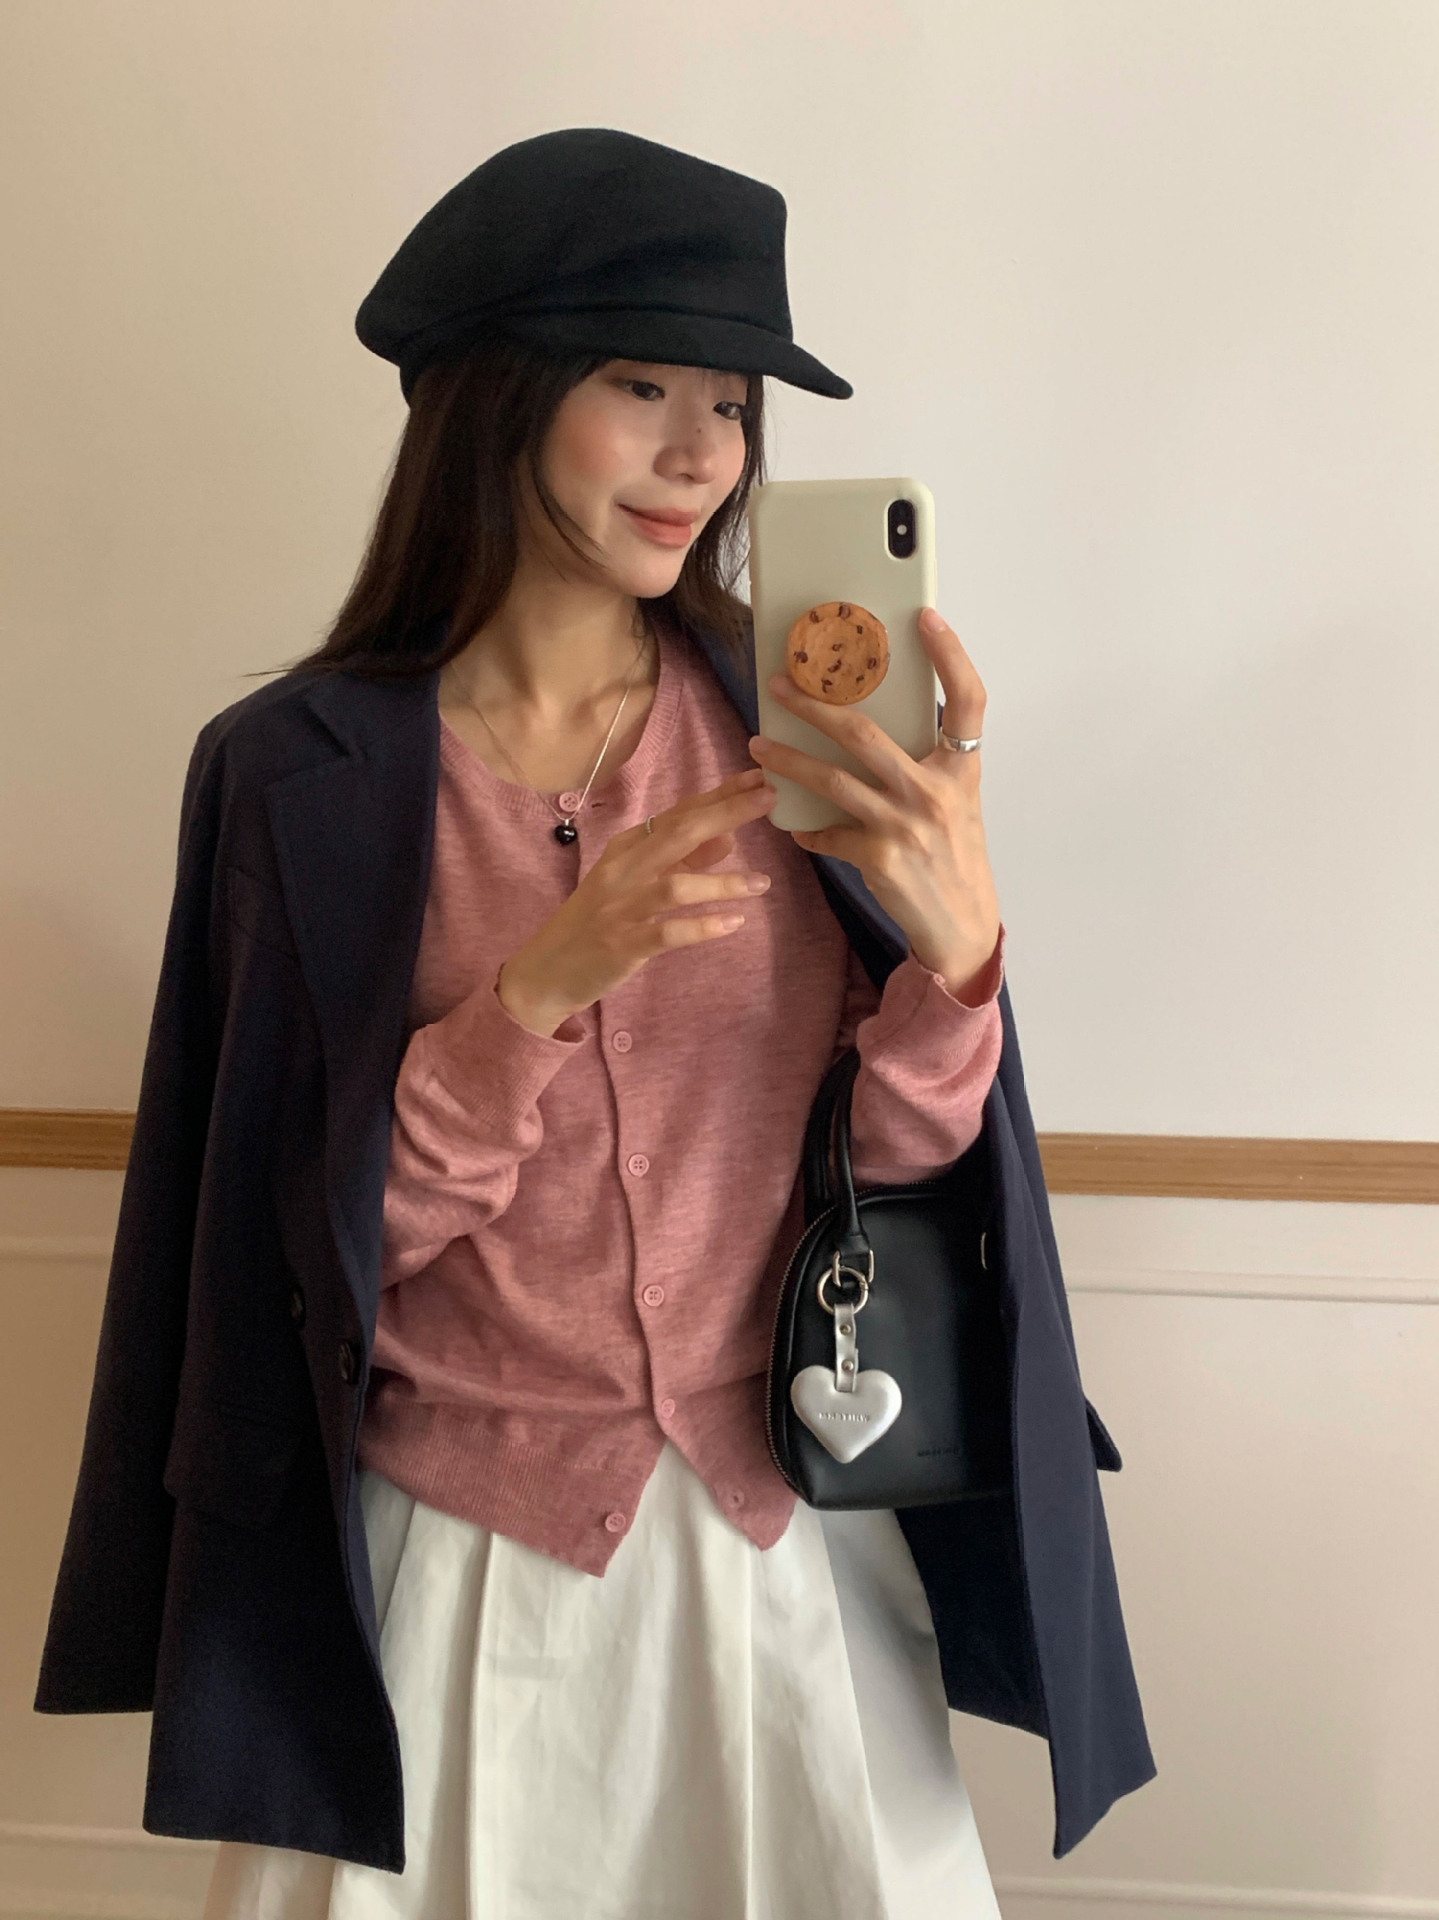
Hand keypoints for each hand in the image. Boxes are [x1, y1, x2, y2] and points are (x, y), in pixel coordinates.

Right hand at [496, 769, 776, 1035]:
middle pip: (679, 833)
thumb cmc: (598, 921)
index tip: (758, 778)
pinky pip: (667, 932)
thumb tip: (727, 836)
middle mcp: (623, 870)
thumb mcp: (637, 882)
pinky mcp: (623, 945)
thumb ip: (681, 860)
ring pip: (676, 885)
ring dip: (722, 882)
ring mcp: (621, 907)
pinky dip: (702, 926)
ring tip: (762, 883)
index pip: (678, 813)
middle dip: (726, 812)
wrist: (548, 970)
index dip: (719, 795)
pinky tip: (734, 923)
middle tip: (768, 798)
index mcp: (627, 848)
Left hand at [748, 607, 999, 1000]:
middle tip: (780, 688)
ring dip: (788, 762)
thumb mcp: (955, 803)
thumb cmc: (954, 858)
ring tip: (757, 747)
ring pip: (832, 780)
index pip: (969, 700)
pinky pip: (828, 833)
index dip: (951, 655)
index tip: (926, 618)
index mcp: (960, 770)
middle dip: (813, 706)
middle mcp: (935, 791)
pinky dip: (808, 830)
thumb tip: (870, 729)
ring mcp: (906, 824)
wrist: (961, 925)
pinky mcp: (879, 857)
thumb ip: (926, 765)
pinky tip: (795, 827)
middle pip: (865, 733)